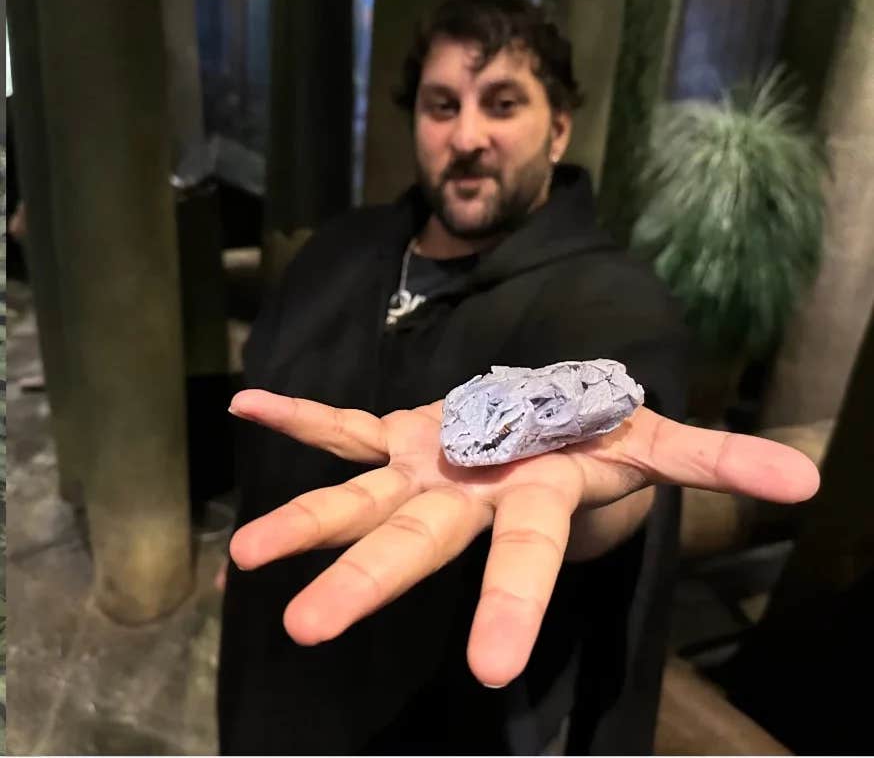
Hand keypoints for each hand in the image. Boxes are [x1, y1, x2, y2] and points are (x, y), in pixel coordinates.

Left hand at [228, 389, 818, 686]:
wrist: (541, 431)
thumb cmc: (593, 445)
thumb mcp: (654, 446)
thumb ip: (714, 459)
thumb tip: (804, 481)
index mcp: (530, 501)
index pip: (525, 558)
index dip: (514, 604)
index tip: (492, 670)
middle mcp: (467, 497)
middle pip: (417, 541)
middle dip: (369, 582)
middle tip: (308, 626)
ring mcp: (422, 469)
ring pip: (359, 500)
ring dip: (306, 522)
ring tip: (244, 557)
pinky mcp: (397, 437)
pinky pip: (342, 427)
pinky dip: (300, 416)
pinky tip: (249, 404)